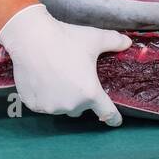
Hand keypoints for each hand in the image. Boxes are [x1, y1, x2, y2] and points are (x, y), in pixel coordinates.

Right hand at [0, 4, 131, 126]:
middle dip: (80, 97)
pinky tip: (41, 80)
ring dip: (61, 98)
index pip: (107, 113)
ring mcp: (51, 106)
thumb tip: (127, 42)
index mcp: (90, 93)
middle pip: (80, 107)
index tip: (115, 120)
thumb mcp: (94, 38)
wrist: (31, 38)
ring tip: (55, 77)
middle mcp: (71, 104)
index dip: (113, 117)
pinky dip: (43, 97)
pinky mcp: (34, 105)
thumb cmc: (64, 38)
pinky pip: (42, 105)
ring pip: (60, 107)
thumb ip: (114, 42)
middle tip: (74, 78)